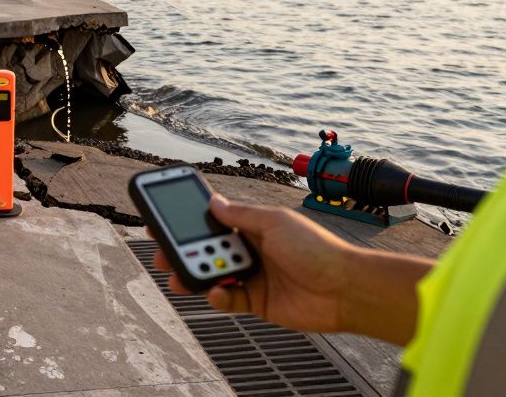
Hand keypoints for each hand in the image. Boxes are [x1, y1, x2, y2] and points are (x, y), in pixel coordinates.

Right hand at [154, 196, 431, 343]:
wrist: (344, 290)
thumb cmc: (317, 249)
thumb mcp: (274, 222)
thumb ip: (240, 215)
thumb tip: (213, 201)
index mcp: (254, 227)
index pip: (214, 220)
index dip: (189, 220)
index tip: (163, 218)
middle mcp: (250, 249)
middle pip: (206, 249)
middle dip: (182, 250)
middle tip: (161, 252)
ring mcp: (252, 276)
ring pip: (211, 274)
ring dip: (194, 273)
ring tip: (180, 275)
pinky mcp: (255, 302)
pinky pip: (226, 299)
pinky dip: (216, 296)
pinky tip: (216, 291)